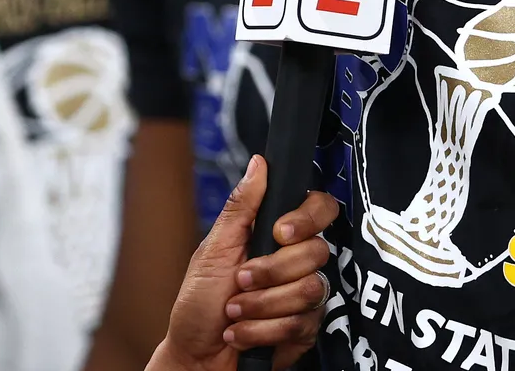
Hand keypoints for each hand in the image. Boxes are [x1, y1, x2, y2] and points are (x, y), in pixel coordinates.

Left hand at [147, 156, 337, 370]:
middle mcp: (294, 263)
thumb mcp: (213, 250)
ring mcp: (303, 297)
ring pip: (310, 289)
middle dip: (270, 272)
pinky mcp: (305, 330)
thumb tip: (260, 162)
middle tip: (240, 281)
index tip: (279, 233)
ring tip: (234, 312)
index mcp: (275, 237)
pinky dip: (263, 330)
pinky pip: (302, 323)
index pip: (319, 210)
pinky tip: (242, 333)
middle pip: (316, 251)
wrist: (195, 358)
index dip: (307, 219)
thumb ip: (240, 208)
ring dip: (261, 305)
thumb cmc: (198, 304)